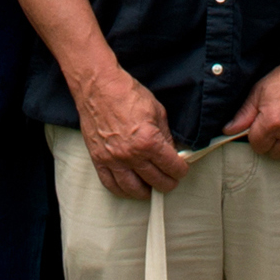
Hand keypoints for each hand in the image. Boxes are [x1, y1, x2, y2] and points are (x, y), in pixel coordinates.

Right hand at [73, 67, 187, 200]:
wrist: (99, 87)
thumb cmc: (128, 94)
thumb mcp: (157, 111)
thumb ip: (166, 136)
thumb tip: (172, 152)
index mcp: (149, 141)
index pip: (172, 167)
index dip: (181, 170)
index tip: (182, 169)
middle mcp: (131, 155)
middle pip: (155, 181)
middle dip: (168, 183)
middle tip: (171, 180)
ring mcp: (113, 159)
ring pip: (133, 189)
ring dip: (146, 192)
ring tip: (151, 188)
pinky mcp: (98, 159)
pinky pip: (110, 184)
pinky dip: (122, 191)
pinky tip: (130, 188)